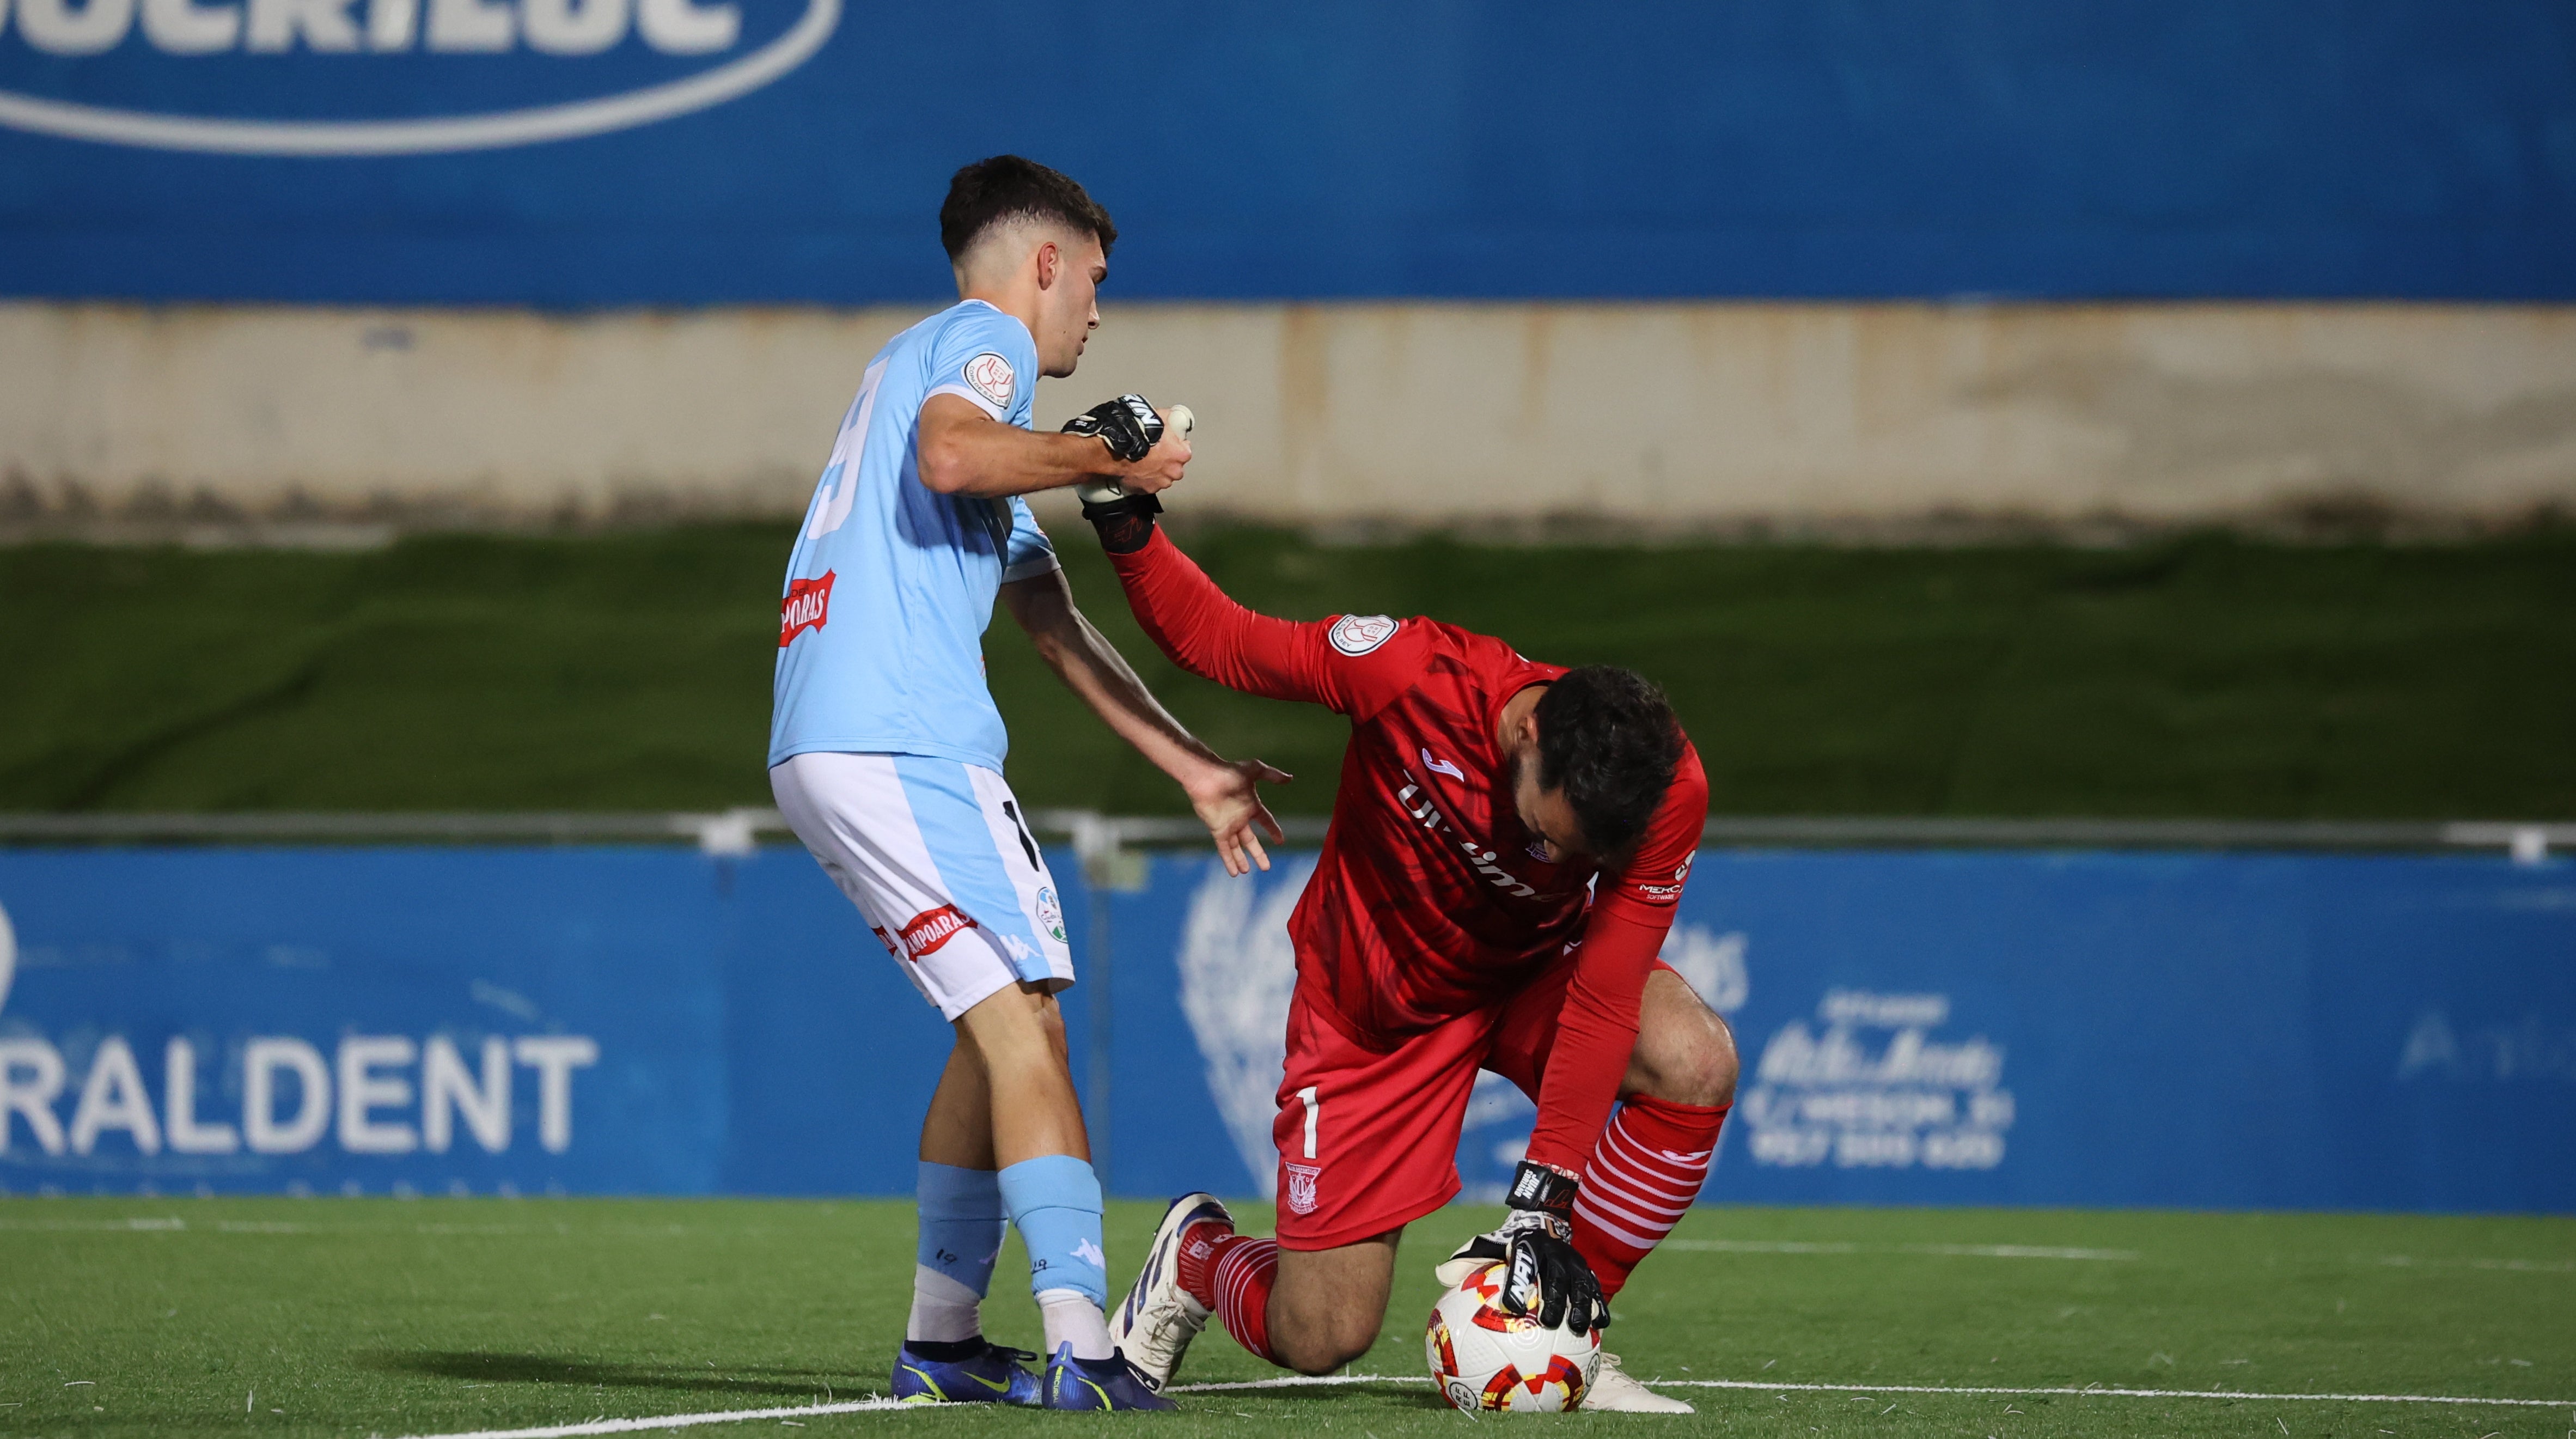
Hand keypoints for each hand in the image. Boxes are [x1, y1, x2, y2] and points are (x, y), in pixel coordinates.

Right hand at [1065, 395, 1188, 496]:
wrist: (1116, 447)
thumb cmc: (1137, 433)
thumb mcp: (1159, 415)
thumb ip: (1170, 418)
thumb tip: (1172, 416)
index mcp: (1181, 454)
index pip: (1185, 449)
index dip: (1175, 444)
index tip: (1167, 442)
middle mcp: (1174, 471)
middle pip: (1175, 466)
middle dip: (1167, 460)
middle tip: (1153, 452)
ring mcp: (1160, 483)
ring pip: (1162, 476)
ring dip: (1156, 471)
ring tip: (1143, 461)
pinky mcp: (1146, 490)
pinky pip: (1148, 484)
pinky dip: (1144, 479)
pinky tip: (1137, 469)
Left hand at [1185, 757, 1290, 876]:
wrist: (1206, 776)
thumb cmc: (1228, 771)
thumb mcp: (1255, 770)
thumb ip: (1272, 775)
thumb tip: (1290, 778)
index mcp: (1250, 805)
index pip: (1265, 821)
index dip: (1273, 830)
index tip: (1280, 840)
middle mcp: (1240, 818)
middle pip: (1251, 841)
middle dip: (1258, 854)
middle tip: (1267, 867)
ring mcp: (1228, 825)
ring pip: (1237, 848)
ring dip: (1242, 860)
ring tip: (1247, 871)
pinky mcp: (1217, 830)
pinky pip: (1224, 849)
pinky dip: (1229, 861)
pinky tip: (1234, 873)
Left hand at [1433, 1161, 1607, 1333]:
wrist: (1544, 1219)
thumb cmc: (1508, 1243)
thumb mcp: (1486, 1244)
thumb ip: (1466, 1261)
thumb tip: (1440, 1276)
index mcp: (1525, 1246)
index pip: (1521, 1265)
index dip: (1516, 1285)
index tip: (1510, 1307)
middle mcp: (1552, 1251)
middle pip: (1554, 1277)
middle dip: (1553, 1299)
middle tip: (1549, 1323)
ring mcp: (1572, 1259)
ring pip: (1579, 1283)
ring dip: (1581, 1305)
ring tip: (1579, 1329)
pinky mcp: (1585, 1268)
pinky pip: (1594, 1287)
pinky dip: (1598, 1304)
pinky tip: (1601, 1326)